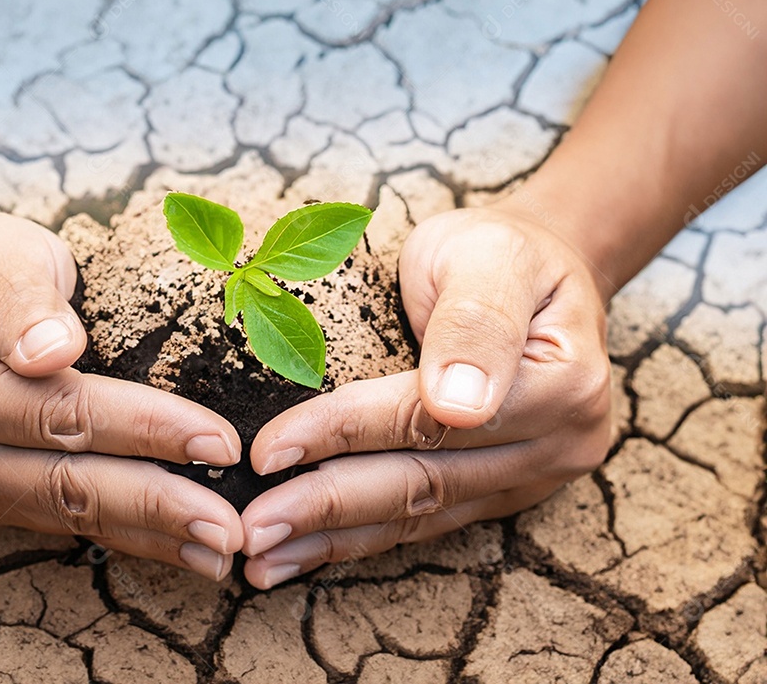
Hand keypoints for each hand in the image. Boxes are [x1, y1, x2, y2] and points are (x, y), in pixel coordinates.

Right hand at [0, 212, 242, 579]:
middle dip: (156, 506)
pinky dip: (120, 533)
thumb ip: (19, 295)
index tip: (218, 442)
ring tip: (217, 552)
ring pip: (63, 515)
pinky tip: (173, 545)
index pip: (59, 411)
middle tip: (230, 530)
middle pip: (63, 482)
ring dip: (146, 535)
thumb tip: (54, 349)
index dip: (144, 429)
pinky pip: (56, 520)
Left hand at [239, 205, 613, 587]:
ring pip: (420, 516)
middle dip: (326, 506)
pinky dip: (360, 537)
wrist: (538, 270)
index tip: (268, 450)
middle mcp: (556, 446)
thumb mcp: (490, 255)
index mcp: (560, 384)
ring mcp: (532, 477)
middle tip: (251, 528)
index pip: (430, 418)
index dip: (344, 434)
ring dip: (334, 540)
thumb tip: (457, 406)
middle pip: (424, 483)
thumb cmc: (501, 251)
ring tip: (262, 560)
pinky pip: (425, 519)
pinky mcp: (501, 492)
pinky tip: (304, 552)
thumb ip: (475, 322)